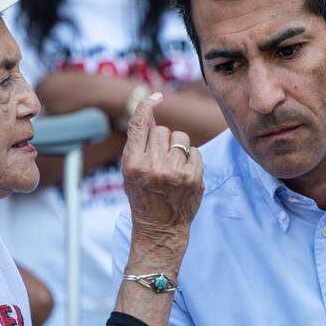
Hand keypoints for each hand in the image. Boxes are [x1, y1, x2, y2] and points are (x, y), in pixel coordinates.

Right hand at [122, 92, 204, 254]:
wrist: (160, 228)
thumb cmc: (143, 195)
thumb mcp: (131, 169)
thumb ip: (139, 141)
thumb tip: (151, 108)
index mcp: (132, 163)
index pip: (140, 124)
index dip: (147, 106)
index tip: (156, 97)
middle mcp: (152, 167)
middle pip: (163, 130)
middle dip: (162, 140)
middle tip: (159, 160)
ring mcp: (174, 173)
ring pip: (180, 138)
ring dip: (178, 147)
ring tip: (172, 167)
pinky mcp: (193, 178)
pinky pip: (195, 151)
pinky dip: (190, 159)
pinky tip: (183, 175)